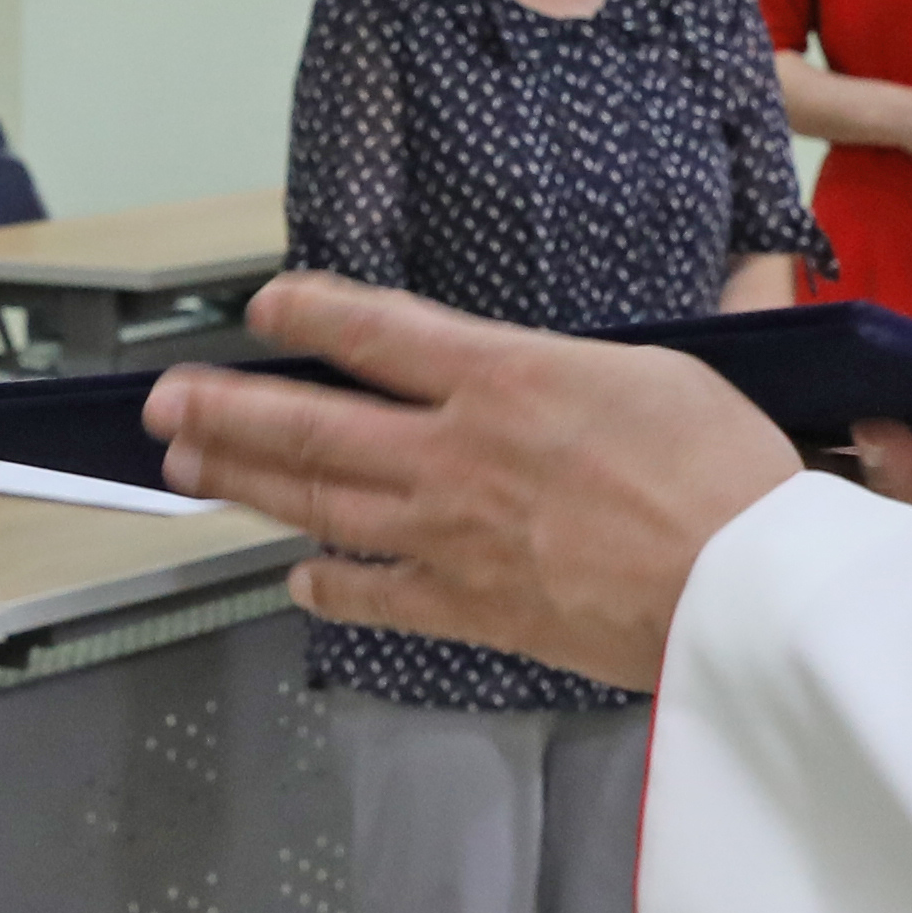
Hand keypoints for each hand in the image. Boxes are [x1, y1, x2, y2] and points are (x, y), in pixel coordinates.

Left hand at [147, 273, 808, 691]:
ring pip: (319, 503)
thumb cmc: (725, 481)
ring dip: (245, 484)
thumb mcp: (661, 373)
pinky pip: (372, 597)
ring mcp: (451, 535)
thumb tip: (550, 358)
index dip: (307, 311)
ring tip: (190, 468)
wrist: (746, 595)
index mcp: (505, 378)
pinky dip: (326, 586)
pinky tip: (297, 577)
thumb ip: (575, 366)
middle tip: (166, 401)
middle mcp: (457, 452)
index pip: (374, 329)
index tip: (265, 303)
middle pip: (311, 421)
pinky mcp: (470, 609)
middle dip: (226, 407)